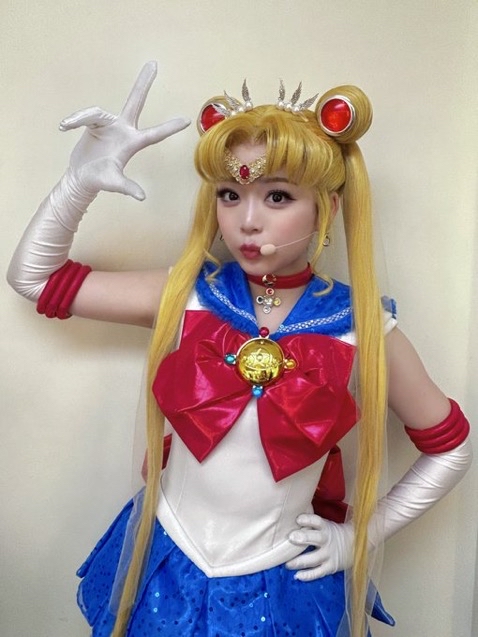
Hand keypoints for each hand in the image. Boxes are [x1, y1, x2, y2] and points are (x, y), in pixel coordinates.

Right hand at [59, 61, 189, 199]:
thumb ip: (127, 188)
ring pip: (96, 112)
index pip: (154, 134)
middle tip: (154, 64)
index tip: (186, 121)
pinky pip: (85, 115)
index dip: (169, 128)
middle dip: (143, 84)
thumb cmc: (100, 180)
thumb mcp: (114, 183)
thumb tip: (142, 197)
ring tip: (66, 125)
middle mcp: (123, 130)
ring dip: (80, 117)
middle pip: (135, 102)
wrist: (82, 177)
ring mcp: (109, 125)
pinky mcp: (95, 123)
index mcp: (132, 143)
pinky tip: (63, 127)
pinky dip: (74, 120)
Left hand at [286, 513, 354, 580]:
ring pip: (314, 559)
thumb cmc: (332, 534)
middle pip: (317, 539)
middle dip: (304, 538)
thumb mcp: (326, 525)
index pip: (317, 521)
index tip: (298, 519)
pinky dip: (308, 575)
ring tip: (287, 564)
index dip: (308, 520)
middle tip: (291, 537)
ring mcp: (329, 556)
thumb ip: (312, 524)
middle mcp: (328, 541)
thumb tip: (291, 517)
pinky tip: (297, 576)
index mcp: (326, 528)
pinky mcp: (330, 568)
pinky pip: (318, 573)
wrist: (353, 547)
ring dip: (300, 561)